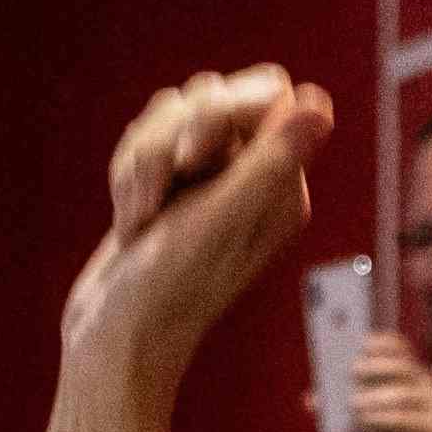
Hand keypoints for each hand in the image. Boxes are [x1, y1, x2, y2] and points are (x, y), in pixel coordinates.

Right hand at [61, 66, 332, 373]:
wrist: (113, 338)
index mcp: (282, 187)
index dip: (223, 108)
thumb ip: (270, 163)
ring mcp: (209, 179)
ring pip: (172, 111)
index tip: (193, 158)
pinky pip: (147, 136)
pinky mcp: (170, 184)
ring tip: (139, 217)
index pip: (268, 93)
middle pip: (214, 93)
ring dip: (142, 159)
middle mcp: (253, 178)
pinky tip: (129, 220)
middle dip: (169, 135)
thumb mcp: (220, 221)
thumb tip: (319, 108)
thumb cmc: (168, 290)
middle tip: (157, 196)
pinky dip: (127, 171)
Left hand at [342, 331, 431, 431]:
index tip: (362, 343)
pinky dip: (385, 418)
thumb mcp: (368, 419)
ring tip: (354, 402)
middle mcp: (424, 384)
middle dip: (377, 365)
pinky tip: (367, 420)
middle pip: (403, 366)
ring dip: (376, 396)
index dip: (382, 342)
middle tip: (353, 369)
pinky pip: (409, 419)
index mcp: (409, 375)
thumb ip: (344, 407)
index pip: (401, 349)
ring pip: (405, 393)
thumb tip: (309, 400)